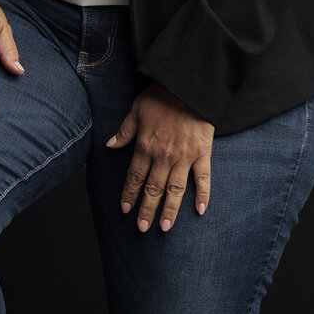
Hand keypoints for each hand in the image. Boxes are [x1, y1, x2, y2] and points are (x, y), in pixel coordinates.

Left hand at [107, 83, 213, 231]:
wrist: (189, 86)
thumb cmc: (162, 96)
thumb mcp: (137, 110)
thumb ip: (125, 130)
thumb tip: (111, 145)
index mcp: (146, 146)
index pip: (135, 176)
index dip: (130, 194)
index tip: (126, 209)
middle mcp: (163, 156)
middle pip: (153, 188)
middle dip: (146, 209)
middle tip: (142, 227)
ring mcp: (184, 157)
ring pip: (175, 189)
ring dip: (169, 210)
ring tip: (164, 227)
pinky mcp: (202, 153)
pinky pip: (203, 178)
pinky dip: (202, 195)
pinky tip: (200, 210)